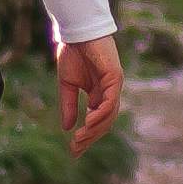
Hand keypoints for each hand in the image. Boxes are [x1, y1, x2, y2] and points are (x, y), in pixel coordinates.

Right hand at [58, 34, 125, 150]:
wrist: (76, 31)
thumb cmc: (72, 53)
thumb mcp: (67, 85)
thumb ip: (69, 106)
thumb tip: (67, 128)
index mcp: (98, 94)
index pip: (96, 121)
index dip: (86, 137)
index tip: (74, 151)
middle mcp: (109, 93)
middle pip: (104, 123)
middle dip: (90, 137)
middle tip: (75, 148)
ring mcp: (114, 86)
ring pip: (109, 116)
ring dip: (95, 129)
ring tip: (80, 139)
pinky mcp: (115, 78)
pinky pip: (110, 101)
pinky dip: (101, 114)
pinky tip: (89, 122)